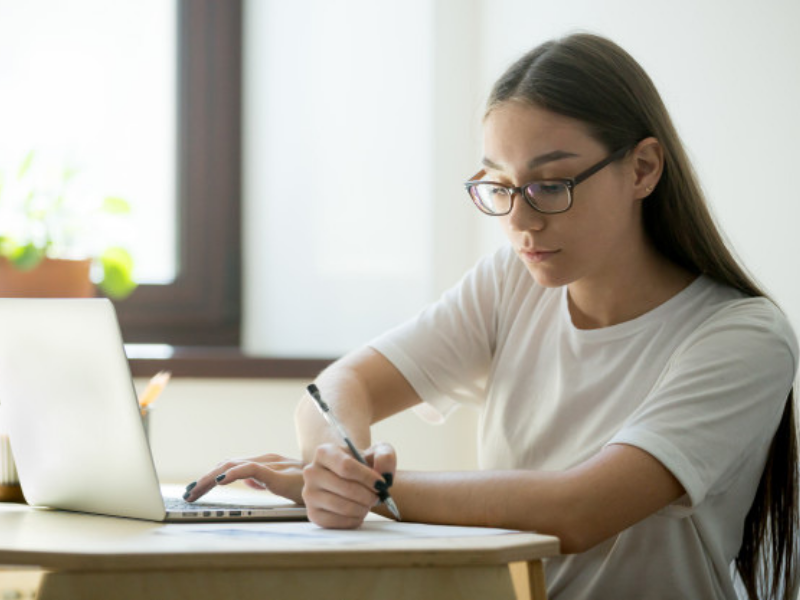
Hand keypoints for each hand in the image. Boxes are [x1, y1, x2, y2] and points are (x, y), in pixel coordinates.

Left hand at [183, 453, 304, 504]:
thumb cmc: (314, 485)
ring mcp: (274, 465)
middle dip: (204, 479)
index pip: (231, 466)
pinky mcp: (281, 474)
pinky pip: (253, 469)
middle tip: (186, 494)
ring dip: (211, 478)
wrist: (340, 483)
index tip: (193, 490)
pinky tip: (221, 481)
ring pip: (235, 466)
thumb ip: (266, 480)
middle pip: (228, 465)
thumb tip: (248, 481)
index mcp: (266, 463)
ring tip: (194, 490)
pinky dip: (234, 473)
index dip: (210, 476)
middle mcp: (267, 460)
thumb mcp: (284, 484)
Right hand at [302, 441, 396, 528]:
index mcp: (324, 452)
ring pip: (342, 506)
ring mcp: (309, 494)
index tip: (381, 484)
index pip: (346, 467)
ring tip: (369, 503)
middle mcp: (311, 472)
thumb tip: (383, 473)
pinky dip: (353, 520)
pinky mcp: (313, 514)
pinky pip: (336, 522)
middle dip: (368, 495)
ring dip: (363, 508)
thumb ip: (385, 457)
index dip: (367, 478)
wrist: (352, 479)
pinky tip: (359, 512)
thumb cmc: (365, 464)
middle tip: (378, 497)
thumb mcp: (378, 452)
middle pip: (345, 488)